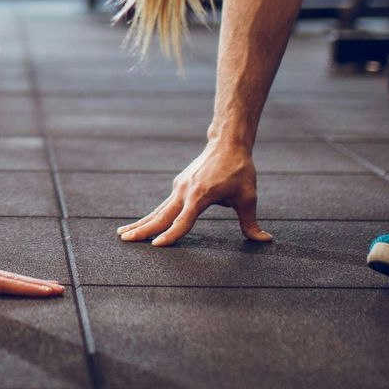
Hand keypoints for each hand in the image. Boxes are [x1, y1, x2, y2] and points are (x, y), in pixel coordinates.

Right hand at [117, 139, 270, 245]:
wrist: (227, 142)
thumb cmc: (239, 170)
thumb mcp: (248, 197)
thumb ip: (251, 222)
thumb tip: (265, 240)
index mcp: (200, 196)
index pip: (183, 221)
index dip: (172, 235)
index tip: (157, 246)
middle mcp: (185, 192)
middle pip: (160, 215)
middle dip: (142, 229)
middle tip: (124, 240)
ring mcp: (180, 187)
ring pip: (158, 210)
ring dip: (141, 223)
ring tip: (122, 234)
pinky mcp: (180, 185)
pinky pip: (164, 205)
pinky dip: (152, 216)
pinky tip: (144, 224)